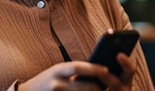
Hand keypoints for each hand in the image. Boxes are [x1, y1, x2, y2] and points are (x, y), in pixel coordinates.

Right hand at [18, 53, 135, 90]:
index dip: (93, 68)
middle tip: (109, 87)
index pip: (77, 67)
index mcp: (58, 69)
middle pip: (82, 86)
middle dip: (97, 88)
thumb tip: (96, 70)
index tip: (106, 69)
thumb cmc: (45, 81)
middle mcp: (56, 82)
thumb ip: (73, 71)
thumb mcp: (57, 72)